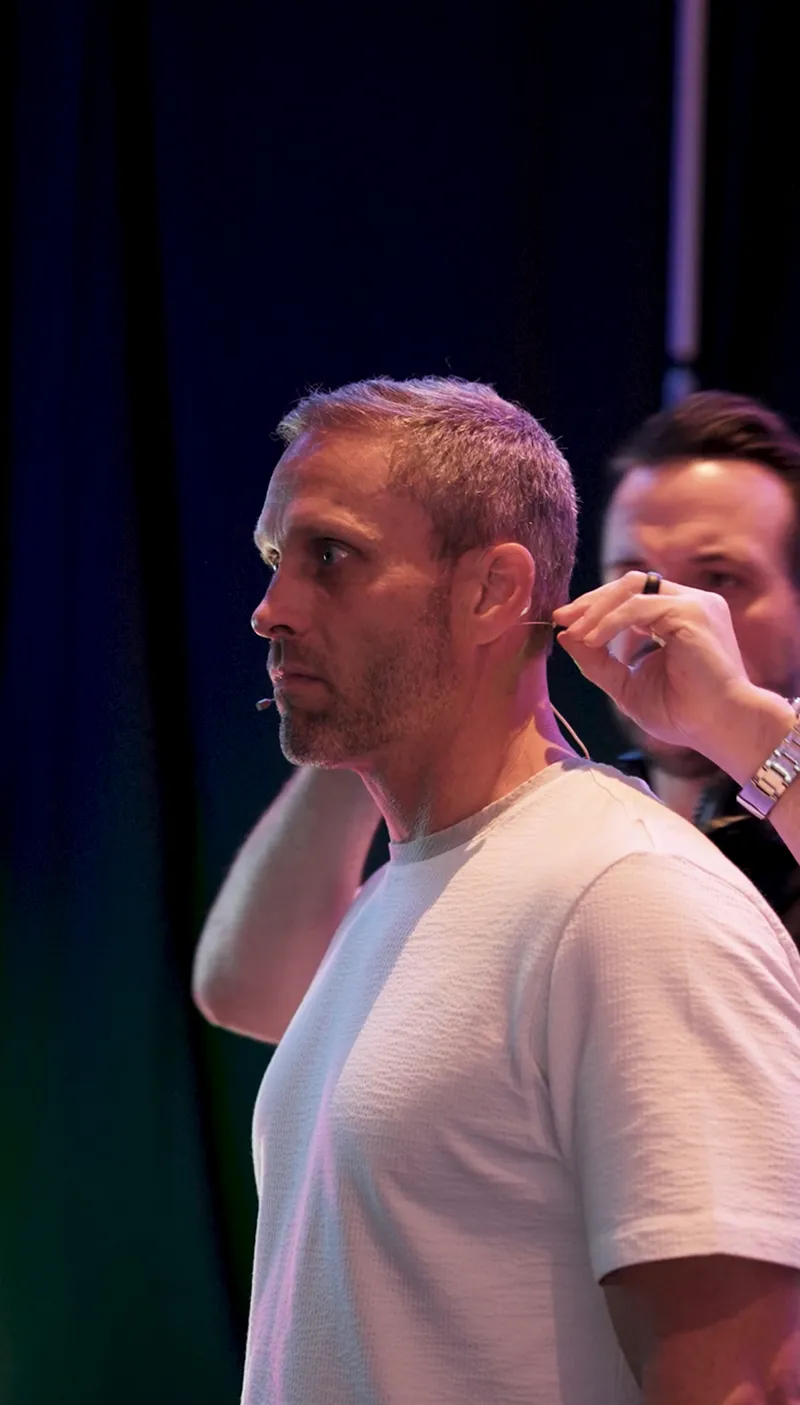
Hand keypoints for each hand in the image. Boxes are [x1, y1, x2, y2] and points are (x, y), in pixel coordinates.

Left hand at [552, 572, 794, 781]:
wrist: (719, 728)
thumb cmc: (683, 713)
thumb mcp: (627, 685)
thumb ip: (598, 661)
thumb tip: (565, 636)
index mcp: (678, 616)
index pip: (631, 595)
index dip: (596, 605)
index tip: (565, 622)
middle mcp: (689, 603)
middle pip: (630, 583)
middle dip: (591, 600)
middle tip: (562, 618)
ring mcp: (694, 604)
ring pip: (633, 589)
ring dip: (597, 610)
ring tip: (576, 634)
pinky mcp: (693, 613)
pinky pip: (640, 607)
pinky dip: (611, 621)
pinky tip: (593, 639)